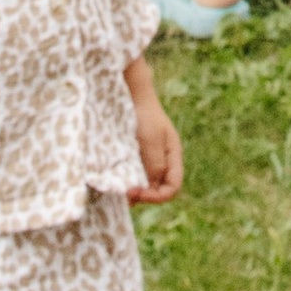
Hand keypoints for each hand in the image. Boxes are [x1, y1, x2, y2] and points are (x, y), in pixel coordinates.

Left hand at [125, 56, 183, 202]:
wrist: (131, 95)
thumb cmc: (144, 114)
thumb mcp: (150, 139)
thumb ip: (155, 164)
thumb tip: (152, 186)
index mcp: (173, 156)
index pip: (173, 187)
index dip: (157, 196)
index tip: (137, 192)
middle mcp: (164, 160)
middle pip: (160, 189)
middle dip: (144, 195)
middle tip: (125, 193)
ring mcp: (150, 158)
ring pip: (147, 184)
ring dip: (135, 188)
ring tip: (119, 188)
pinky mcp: (137, 155)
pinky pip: (136, 174)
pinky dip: (128, 180)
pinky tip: (117, 178)